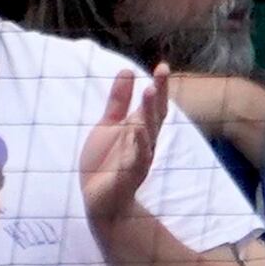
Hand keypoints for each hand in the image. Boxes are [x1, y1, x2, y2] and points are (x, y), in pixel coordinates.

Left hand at [77, 62, 171, 231]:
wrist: (101, 199)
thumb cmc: (106, 162)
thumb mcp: (108, 125)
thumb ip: (118, 101)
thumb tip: (126, 70)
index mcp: (141, 129)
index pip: (154, 105)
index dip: (160, 86)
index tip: (163, 66)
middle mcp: (145, 141)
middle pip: (155, 115)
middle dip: (158, 93)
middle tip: (162, 71)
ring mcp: (140, 157)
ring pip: (148, 132)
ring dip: (149, 112)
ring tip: (149, 91)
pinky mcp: (129, 174)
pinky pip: (136, 157)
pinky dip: (137, 143)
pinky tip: (135, 128)